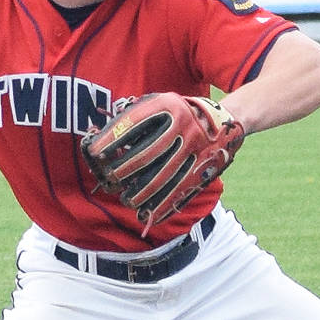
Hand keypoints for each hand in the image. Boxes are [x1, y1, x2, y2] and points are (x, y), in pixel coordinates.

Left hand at [78, 91, 244, 230]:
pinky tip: (148, 215)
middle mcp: (184, 125)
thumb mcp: (162, 104)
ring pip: (163, 177)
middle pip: (148, 153)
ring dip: (141, 193)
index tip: (94, 153)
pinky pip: (181, 190)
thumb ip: (136, 117)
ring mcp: (196, 148)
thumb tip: (103, 140)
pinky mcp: (204, 168)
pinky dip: (163, 206)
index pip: (134, 123)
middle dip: (124, 170)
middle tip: (110, 180)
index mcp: (169, 105)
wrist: (225, 121)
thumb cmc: (180, 114)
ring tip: (127, 200)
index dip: (112, 140)